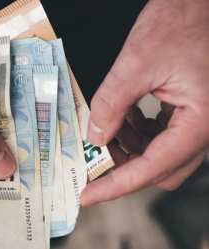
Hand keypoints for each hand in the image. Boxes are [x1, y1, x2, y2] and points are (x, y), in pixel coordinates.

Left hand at [81, 0, 208, 205]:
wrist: (198, 2)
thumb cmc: (181, 22)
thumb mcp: (137, 63)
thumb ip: (113, 104)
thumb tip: (96, 137)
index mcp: (199, 122)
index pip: (151, 168)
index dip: (116, 185)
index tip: (88, 195)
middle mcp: (203, 127)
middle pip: (159, 168)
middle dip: (123, 168)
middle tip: (93, 163)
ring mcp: (197, 119)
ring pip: (159, 153)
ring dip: (129, 149)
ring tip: (103, 134)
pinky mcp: (189, 109)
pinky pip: (161, 134)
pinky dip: (138, 133)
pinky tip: (122, 119)